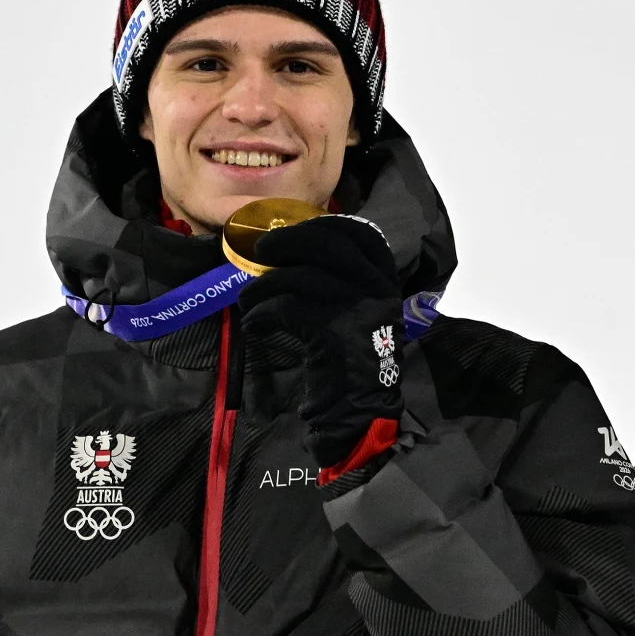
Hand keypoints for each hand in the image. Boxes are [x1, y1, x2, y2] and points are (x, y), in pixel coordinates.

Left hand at [238, 215, 405, 467]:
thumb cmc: (349, 361)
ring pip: (299, 277)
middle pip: (328, 243)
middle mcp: (377, 288)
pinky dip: (262, 314)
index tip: (295, 231)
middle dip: (288, 241)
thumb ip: (337, 281)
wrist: (360, 410)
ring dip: (262, 287)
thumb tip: (288, 248)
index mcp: (384, 281)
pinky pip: (287, 307)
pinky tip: (256, 325)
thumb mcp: (356, 312)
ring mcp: (359, 308)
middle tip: (262, 250)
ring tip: (249, 303)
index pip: (359, 234)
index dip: (323, 225)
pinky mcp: (335, 331)